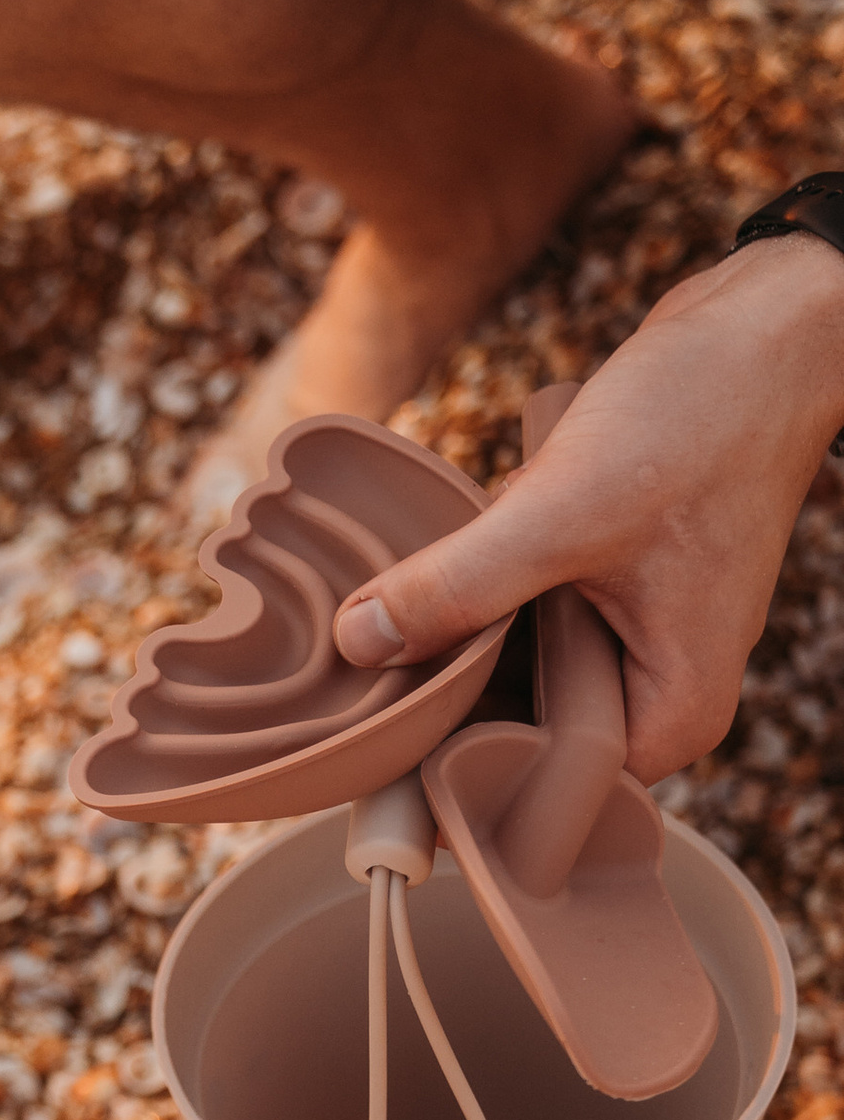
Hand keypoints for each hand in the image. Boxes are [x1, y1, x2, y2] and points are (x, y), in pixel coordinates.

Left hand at [329, 239, 843, 781]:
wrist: (760, 330)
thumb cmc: (701, 420)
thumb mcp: (562, 513)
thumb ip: (460, 585)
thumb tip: (361, 644)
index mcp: (670, 714)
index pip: (540, 789)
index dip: (454, 776)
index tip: (375, 754)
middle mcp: (658, 692)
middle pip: (523, 737)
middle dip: (447, 706)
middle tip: (359, 686)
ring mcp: (637, 639)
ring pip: (516, 674)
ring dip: (457, 646)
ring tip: (387, 624)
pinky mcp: (613, 589)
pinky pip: (526, 618)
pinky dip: (485, 595)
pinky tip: (443, 566)